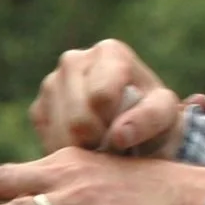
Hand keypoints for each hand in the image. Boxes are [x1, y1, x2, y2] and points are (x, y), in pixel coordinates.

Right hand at [28, 39, 186, 156]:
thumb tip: (118, 136)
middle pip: (78, 119)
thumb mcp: (166, 117)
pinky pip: (46, 140)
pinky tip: (86, 147)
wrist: (135, 127)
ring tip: (103, 147)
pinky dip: (67, 153)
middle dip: (100, 143)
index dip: (116, 126)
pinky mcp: (38, 107)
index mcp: (110, 52)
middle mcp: (74, 59)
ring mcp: (51, 82)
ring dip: (84, 150)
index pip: (102, 97)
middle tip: (115, 147)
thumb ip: (149, 120)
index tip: (130, 134)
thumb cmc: (154, 118)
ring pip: (60, 133)